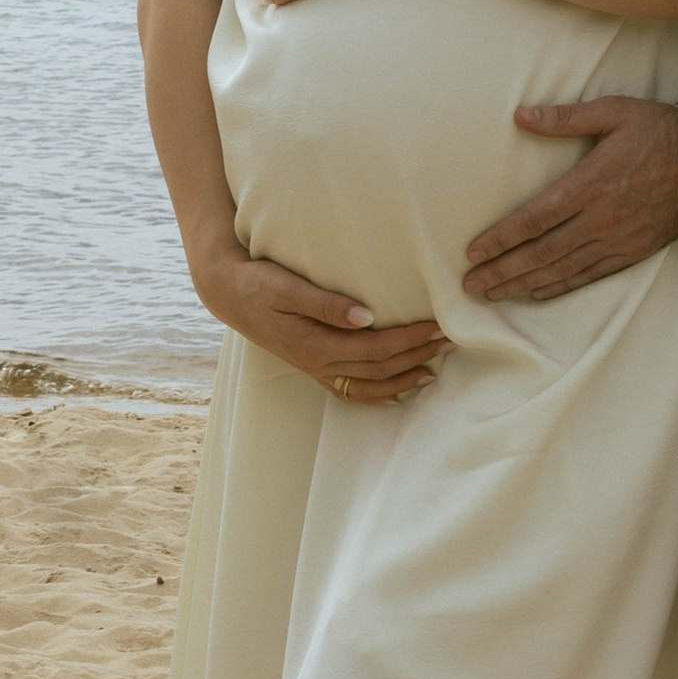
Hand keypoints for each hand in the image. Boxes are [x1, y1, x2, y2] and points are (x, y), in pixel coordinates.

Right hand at [195, 246, 445, 400]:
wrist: (227, 293)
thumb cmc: (258, 283)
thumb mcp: (287, 287)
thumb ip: (326, 304)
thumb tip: (367, 317)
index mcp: (316, 345)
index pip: (377, 348)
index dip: (410, 339)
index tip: (438, 326)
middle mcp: (319, 365)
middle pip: (380, 369)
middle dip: (417, 356)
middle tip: (450, 342)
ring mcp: (315, 370)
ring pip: (369, 386)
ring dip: (404, 380)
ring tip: (434, 370)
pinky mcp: (313, 367)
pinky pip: (351, 391)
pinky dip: (378, 395)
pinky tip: (398, 393)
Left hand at [462, 97, 677, 302]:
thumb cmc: (661, 130)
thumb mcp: (614, 111)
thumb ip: (565, 118)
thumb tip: (520, 115)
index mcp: (591, 184)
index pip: (534, 219)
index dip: (501, 239)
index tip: (473, 252)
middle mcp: (603, 218)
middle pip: (542, 252)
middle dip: (503, 271)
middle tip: (470, 286)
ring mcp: (621, 239)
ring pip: (563, 269)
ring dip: (524, 284)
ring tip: (493, 294)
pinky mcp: (637, 251)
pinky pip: (592, 275)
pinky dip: (562, 286)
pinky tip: (538, 293)